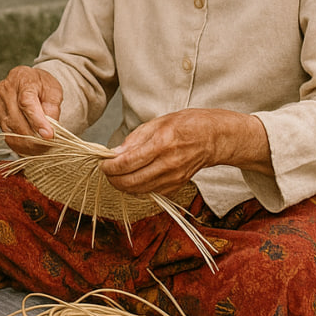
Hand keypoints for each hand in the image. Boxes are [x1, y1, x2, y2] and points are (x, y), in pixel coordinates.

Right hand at [0, 65, 62, 154]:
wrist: (28, 81)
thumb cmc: (42, 85)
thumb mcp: (54, 90)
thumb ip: (52, 107)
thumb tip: (48, 128)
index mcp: (22, 80)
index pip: (26, 103)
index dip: (37, 121)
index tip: (48, 135)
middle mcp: (6, 92)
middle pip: (17, 120)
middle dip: (34, 137)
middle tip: (50, 145)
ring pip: (11, 130)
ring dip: (27, 144)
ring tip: (42, 148)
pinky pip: (7, 136)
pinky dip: (20, 145)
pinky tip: (31, 148)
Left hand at [100, 108, 268, 196]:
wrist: (213, 138)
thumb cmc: (185, 125)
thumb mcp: (157, 123)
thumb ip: (134, 140)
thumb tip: (114, 154)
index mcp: (161, 144)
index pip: (127, 163)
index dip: (109, 166)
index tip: (103, 163)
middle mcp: (168, 164)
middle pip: (131, 181)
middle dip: (113, 179)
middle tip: (107, 171)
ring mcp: (174, 178)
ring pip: (139, 190)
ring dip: (123, 185)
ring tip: (117, 175)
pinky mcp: (176, 186)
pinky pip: (150, 192)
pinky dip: (137, 188)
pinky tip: (133, 178)